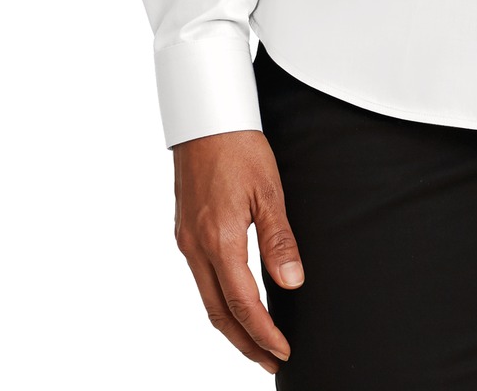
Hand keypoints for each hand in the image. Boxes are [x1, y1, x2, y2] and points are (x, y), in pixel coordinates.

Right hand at [173, 129, 304, 373]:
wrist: (205, 116)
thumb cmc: (239, 146)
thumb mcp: (269, 190)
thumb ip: (279, 240)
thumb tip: (292, 282)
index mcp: (219, 238)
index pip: (242, 303)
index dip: (263, 333)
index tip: (282, 351)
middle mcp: (196, 246)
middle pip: (218, 313)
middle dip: (245, 343)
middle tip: (270, 360)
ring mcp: (186, 239)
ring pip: (206, 298)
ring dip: (231, 325)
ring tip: (257, 341)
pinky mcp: (184, 230)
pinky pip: (200, 278)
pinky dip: (219, 299)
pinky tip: (235, 301)